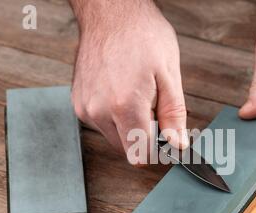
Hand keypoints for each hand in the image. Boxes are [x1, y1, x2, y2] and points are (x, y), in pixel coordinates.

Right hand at [70, 0, 188, 163]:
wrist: (110, 13)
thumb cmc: (142, 36)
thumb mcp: (169, 75)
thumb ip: (174, 115)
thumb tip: (177, 144)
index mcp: (124, 106)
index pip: (140, 155)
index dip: (157, 150)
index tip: (166, 137)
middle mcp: (99, 111)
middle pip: (127, 150)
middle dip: (144, 136)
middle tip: (153, 108)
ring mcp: (85, 107)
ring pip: (114, 138)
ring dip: (129, 127)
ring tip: (136, 95)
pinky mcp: (78, 102)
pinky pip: (101, 124)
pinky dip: (115, 117)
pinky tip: (121, 92)